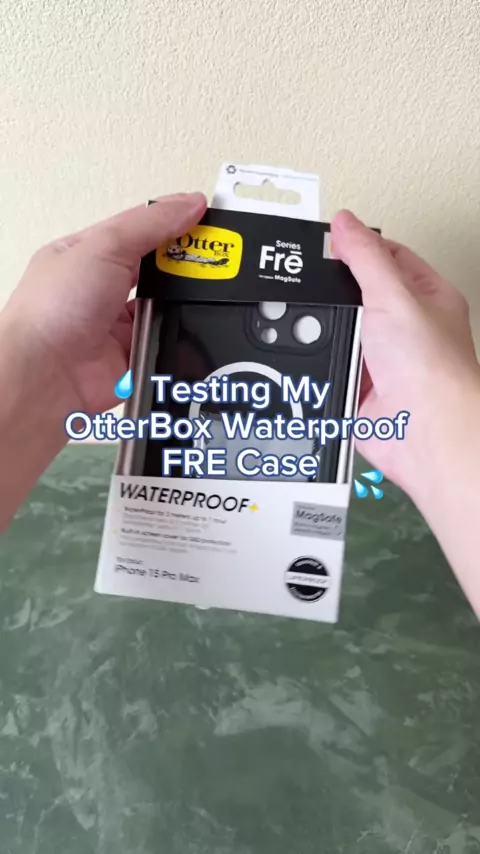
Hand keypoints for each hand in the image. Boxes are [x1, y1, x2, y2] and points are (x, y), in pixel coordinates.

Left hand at [0, 192, 205, 530]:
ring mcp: (116, 323)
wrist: (47, 376)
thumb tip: (189, 204)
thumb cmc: (52, 310)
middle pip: (158, 268)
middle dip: (183, 266)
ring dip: (177, 303)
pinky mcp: (131, 355)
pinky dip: (172, 337)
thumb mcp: (104, 246)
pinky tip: (175, 329)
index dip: (175, 223)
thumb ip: (150, 224)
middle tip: (213, 261)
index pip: (141, 229)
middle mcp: (101, 288)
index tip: (208, 219)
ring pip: (165, 306)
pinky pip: (164, 341)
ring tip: (194, 295)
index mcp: (88, 253)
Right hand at [330, 211, 479, 501]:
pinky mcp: (361, 387)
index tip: (330, 242)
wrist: (424, 434)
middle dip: (338, 297)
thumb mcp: (394, 296)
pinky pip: (331, 367)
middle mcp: (407, 329)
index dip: (359, 246)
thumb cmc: (432, 371)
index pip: (389, 257)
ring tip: (329, 335)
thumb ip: (365, 257)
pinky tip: (326, 363)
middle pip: (359, 295)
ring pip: (342, 333)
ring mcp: (383, 359)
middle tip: (320, 291)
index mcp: (427, 298)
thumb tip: (345, 223)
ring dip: (331, 335)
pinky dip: (325, 366)